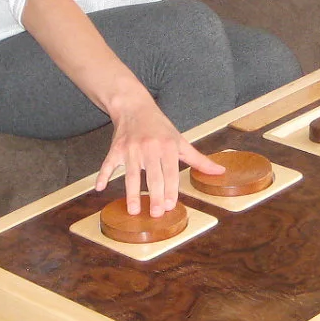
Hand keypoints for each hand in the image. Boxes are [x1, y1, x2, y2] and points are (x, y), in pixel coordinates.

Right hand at [94, 94, 225, 215]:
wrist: (134, 106)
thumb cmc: (160, 127)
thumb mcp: (180, 141)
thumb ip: (199, 159)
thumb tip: (220, 171)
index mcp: (167, 146)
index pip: (170, 172)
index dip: (170, 189)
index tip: (169, 205)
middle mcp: (149, 148)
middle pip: (152, 176)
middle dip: (154, 195)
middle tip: (155, 213)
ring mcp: (131, 149)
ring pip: (131, 174)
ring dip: (131, 193)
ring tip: (133, 210)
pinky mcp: (116, 149)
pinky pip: (108, 164)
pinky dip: (103, 175)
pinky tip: (99, 188)